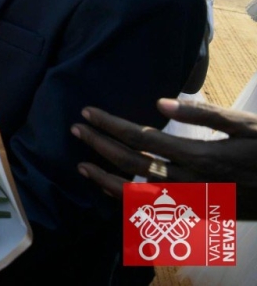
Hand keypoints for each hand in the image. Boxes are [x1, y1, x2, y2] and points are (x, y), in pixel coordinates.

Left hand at [71, 99, 256, 217]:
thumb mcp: (245, 125)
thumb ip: (202, 113)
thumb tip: (159, 103)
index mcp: (199, 156)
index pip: (141, 138)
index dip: (110, 125)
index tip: (87, 113)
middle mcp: (190, 182)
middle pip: (132, 164)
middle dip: (100, 146)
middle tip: (75, 130)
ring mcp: (193, 202)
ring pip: (138, 195)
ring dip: (106, 179)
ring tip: (81, 167)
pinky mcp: (198, 214)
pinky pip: (154, 211)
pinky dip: (129, 202)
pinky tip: (112, 192)